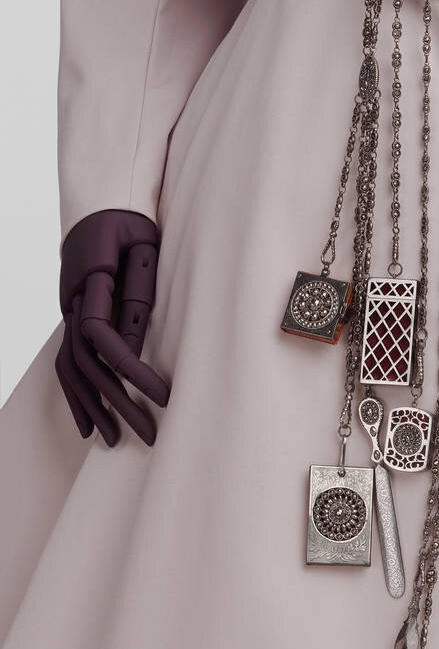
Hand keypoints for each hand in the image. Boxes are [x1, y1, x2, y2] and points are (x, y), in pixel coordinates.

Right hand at [55, 208, 170, 446]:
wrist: (99, 206)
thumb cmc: (129, 224)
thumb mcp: (144, 247)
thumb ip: (138, 291)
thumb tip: (134, 341)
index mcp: (90, 283)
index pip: (102, 336)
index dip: (130, 366)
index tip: (162, 394)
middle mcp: (72, 302)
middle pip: (89, 363)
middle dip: (119, 402)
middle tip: (150, 434)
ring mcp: (67, 312)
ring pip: (72, 369)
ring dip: (93, 407)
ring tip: (114, 441)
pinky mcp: (71, 318)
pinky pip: (67, 363)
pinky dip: (76, 395)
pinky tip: (86, 424)